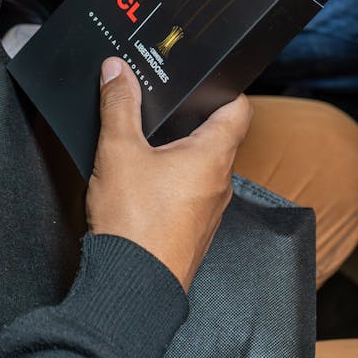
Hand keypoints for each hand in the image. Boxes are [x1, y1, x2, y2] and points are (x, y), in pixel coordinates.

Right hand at [86, 58, 249, 290]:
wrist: (132, 286)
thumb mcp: (119, 151)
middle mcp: (219, 182)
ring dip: (178, 152)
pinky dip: (171, 180)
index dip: (223, 89)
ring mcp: (208, 210)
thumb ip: (119, 106)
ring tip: (146, 138)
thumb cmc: (134, 222)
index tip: (202, 79)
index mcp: (213, 156)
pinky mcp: (192, 230)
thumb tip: (118, 72)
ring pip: (201, 167)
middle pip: (217, 136)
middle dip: (190, 118)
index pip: (238, 109)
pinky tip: (142, 180)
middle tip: (163, 103)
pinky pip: (189, 194)